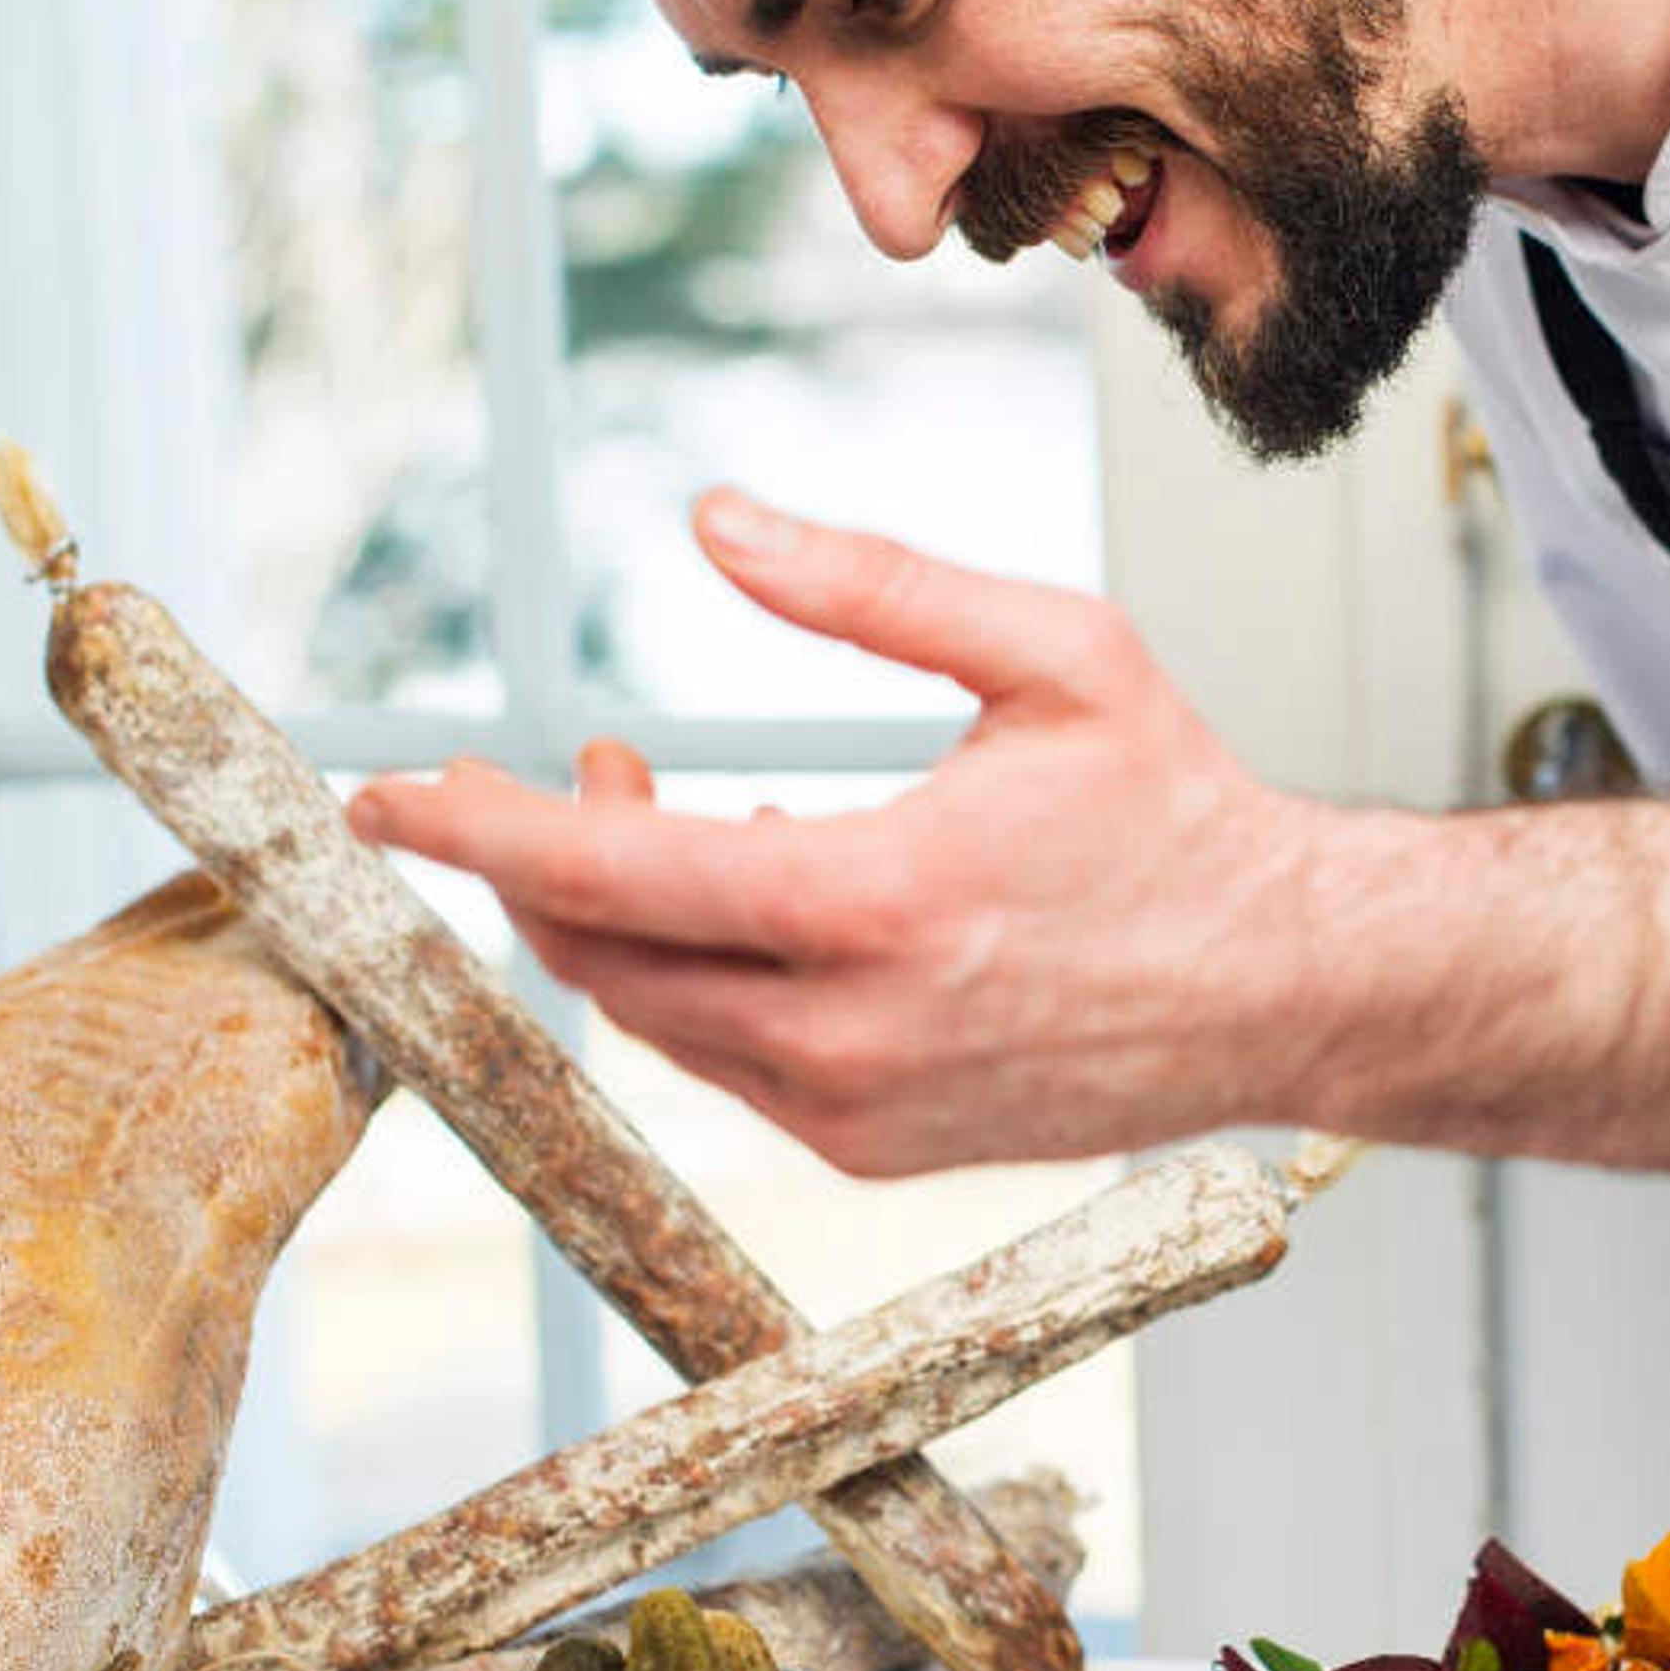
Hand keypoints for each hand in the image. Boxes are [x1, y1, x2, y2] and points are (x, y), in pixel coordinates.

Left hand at [346, 489, 1319, 1173]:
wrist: (1288, 988)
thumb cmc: (1182, 812)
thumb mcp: (1056, 653)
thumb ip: (873, 587)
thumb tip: (713, 522)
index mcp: (880, 903)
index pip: (610, 880)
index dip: (474, 837)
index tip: (381, 799)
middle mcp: (850, 1031)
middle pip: (600, 961)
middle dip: (537, 868)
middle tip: (559, 772)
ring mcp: (858, 1109)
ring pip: (655, 1019)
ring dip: (617, 921)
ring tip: (656, 817)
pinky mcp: (875, 1148)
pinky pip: (728, 1062)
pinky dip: (699, 979)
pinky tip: (757, 898)